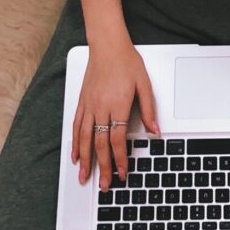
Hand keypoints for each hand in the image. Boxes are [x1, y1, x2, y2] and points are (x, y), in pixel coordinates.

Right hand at [70, 42, 159, 190]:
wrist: (107, 44)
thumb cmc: (126, 61)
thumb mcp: (144, 84)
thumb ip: (149, 110)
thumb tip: (154, 131)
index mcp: (117, 105)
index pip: (118, 139)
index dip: (120, 159)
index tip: (123, 173)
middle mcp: (100, 107)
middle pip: (100, 144)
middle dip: (103, 167)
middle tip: (105, 185)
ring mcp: (88, 106)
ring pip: (84, 139)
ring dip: (85, 161)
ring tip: (85, 177)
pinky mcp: (82, 102)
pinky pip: (76, 127)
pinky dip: (75, 143)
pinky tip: (75, 155)